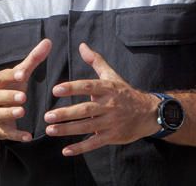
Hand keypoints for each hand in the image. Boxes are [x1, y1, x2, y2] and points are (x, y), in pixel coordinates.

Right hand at [0, 38, 51, 141]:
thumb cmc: (9, 89)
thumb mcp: (18, 75)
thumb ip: (33, 60)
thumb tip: (48, 42)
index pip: (2, 78)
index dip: (10, 76)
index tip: (22, 74)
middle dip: (9, 97)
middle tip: (22, 97)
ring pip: (0, 115)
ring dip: (10, 114)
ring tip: (22, 112)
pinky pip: (7, 133)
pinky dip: (16, 135)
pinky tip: (28, 136)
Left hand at [44, 42, 159, 155]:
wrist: (148, 113)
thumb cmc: (124, 93)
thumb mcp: (112, 76)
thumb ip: (96, 61)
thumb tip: (82, 46)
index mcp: (108, 89)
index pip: (88, 87)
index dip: (72, 88)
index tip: (56, 89)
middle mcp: (109, 105)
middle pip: (85, 110)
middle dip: (66, 114)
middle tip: (47, 116)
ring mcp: (111, 122)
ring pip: (87, 127)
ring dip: (68, 129)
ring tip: (50, 130)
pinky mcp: (112, 137)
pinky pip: (94, 143)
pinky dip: (80, 148)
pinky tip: (66, 150)